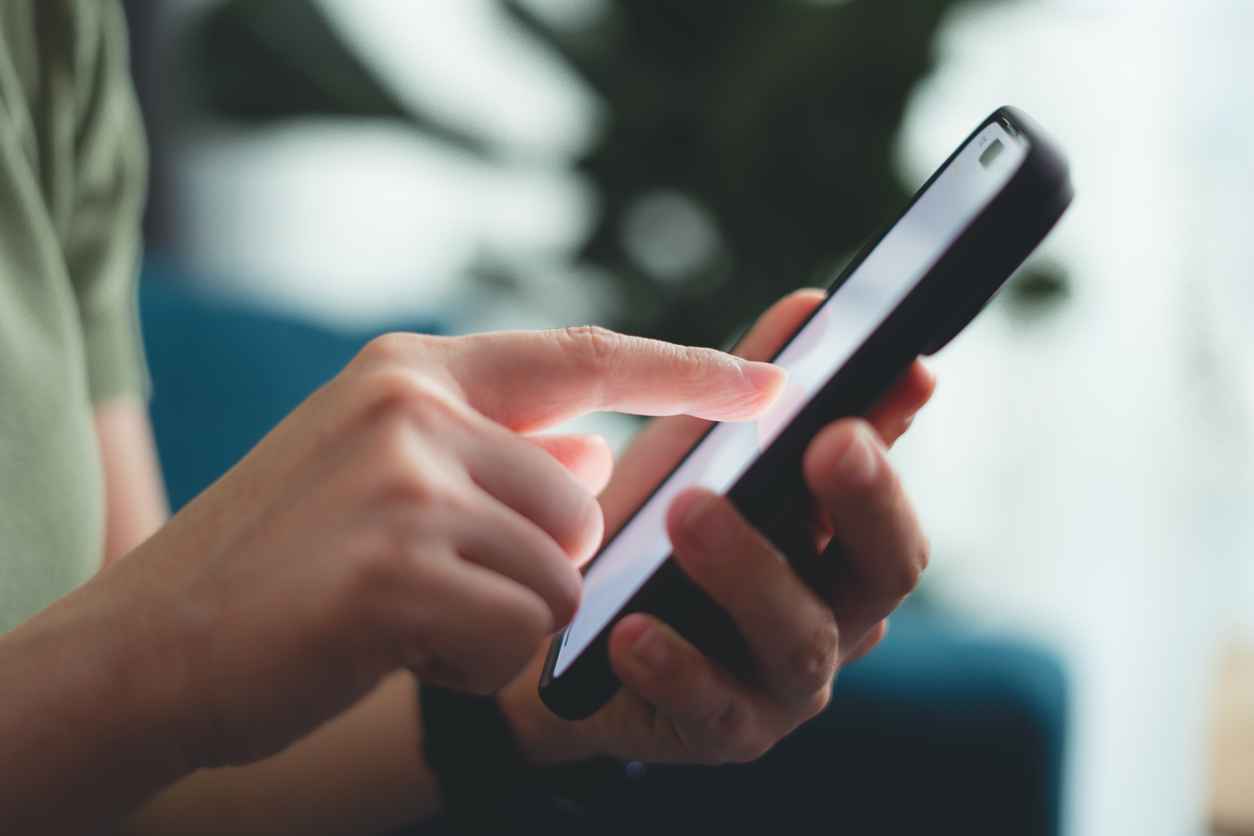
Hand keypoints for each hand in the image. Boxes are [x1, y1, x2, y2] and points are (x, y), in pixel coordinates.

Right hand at [75, 327, 783, 769]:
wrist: (149, 648)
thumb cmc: (281, 566)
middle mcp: (411, 406)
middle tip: (430, 582)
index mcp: (413, 371)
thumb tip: (595, 453)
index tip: (776, 382)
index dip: (690, 371)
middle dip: (537, 561)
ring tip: (404, 614)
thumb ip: (494, 452)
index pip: (585, 354)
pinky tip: (392, 647)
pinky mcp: (396, 571)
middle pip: (582, 501)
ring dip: (502, 616)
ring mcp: (403, 483)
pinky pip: (520, 633)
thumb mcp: (381, 475)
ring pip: (562, 574)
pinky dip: (473, 659)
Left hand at [501, 291, 934, 764]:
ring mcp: (784, 683)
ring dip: (751, 570)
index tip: (905, 365)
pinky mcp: (722, 732)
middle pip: (886, 570)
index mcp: (840, 545)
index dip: (901, 434)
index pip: (891, 490)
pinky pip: (712, 707)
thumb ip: (753, 388)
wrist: (558, 638)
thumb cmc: (644, 534)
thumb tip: (813, 306)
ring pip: (801, 638)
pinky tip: (631, 629)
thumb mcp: (696, 452)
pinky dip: (676, 665)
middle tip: (825, 438)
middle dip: (865, 500)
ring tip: (687, 513)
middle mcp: (835, 615)